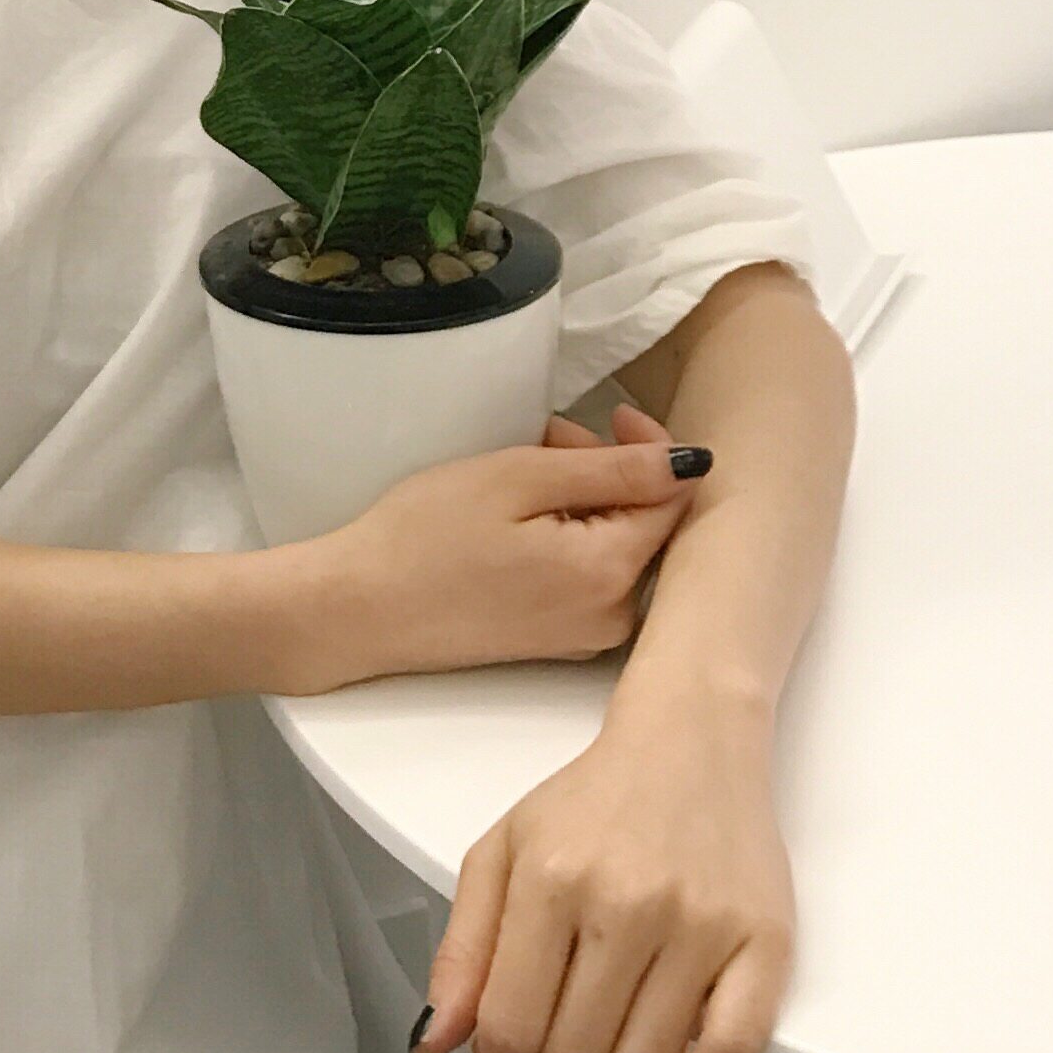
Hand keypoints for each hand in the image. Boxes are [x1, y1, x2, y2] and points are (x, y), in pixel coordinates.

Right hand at [269, 401, 705, 691]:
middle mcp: (614, 617)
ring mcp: (585, 635)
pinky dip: (572, 535)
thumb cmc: (424, 538)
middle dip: (612, 470)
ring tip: (525, 471)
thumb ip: (614, 470)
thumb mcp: (518, 479)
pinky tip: (522, 517)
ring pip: (620, 547)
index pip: (677, 498)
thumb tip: (693, 463)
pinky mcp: (557, 641)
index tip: (609, 411)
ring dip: (588, 499)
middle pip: (649, 524)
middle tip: (549, 436)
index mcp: (611, 574)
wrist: (358, 609)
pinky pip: (593, 577)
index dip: (652, 446)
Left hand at [410, 435, 794, 1052]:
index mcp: (550, 878)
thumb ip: (461, 951)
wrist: (691, 742)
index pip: (508, 1025)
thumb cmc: (592, 802)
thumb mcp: (502, 853)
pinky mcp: (764, 943)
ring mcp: (700, 926)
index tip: (507, 1044)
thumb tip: (433, 1042)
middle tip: (569, 1015)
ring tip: (616, 1022)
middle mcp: (626, 903)